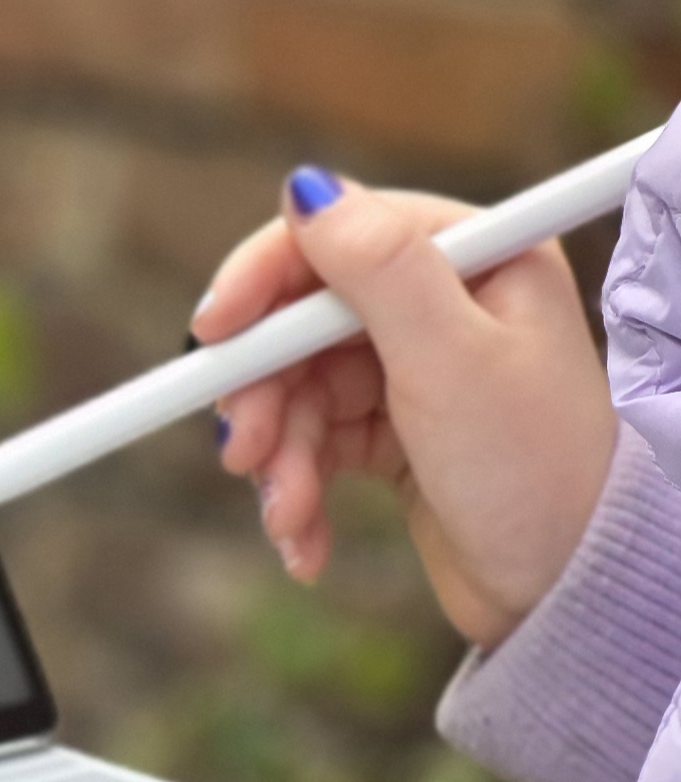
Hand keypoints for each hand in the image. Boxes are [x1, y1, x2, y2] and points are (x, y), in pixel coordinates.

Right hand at [193, 168, 614, 649]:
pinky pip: (311, 444)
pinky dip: (297, 491)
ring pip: (296, 391)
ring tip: (290, 515)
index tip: (212, 335)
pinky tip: (306, 538)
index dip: (259, 282)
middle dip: (266, 396)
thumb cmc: (537, 472)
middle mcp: (440, 304)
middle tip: (244, 452)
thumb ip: (379, 269)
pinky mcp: (392, 431)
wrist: (570, 595)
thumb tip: (306, 186)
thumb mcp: (452, 359)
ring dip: (280, 459)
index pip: (332, 238)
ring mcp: (412, 369)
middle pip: (298, 324)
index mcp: (471, 259)